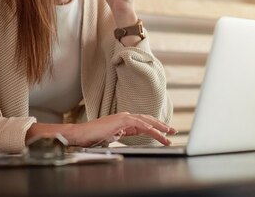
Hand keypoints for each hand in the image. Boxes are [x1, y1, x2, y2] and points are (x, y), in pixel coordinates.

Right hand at [26, 112, 176, 146]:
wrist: (81, 134)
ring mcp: (124, 117)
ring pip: (147, 122)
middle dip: (161, 125)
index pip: (143, 123)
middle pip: (147, 120)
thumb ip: (120, 135)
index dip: (154, 127)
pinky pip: (141, 125)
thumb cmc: (92, 137)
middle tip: (172, 131)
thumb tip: (125, 136)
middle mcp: (125, 117)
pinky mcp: (123, 120)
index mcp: (123, 121)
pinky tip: (158, 134)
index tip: (164, 132)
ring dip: (160, 128)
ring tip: (169, 134)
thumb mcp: (111, 137)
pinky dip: (151, 129)